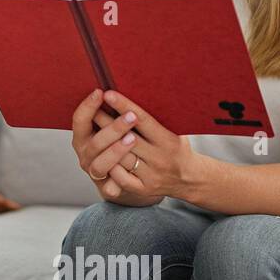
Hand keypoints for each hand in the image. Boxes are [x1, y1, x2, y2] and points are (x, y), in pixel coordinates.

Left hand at [74, 89, 198, 200]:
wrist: (188, 178)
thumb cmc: (176, 147)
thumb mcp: (175, 130)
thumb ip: (157, 117)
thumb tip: (135, 91)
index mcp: (169, 141)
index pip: (143, 120)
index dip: (124, 106)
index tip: (108, 94)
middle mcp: (160, 159)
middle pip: (127, 138)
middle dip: (107, 121)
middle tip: (93, 106)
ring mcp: (151, 176)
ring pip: (121, 158)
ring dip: (104, 142)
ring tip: (91, 127)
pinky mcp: (143, 188)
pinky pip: (120, 178)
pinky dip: (109, 166)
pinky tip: (99, 154)